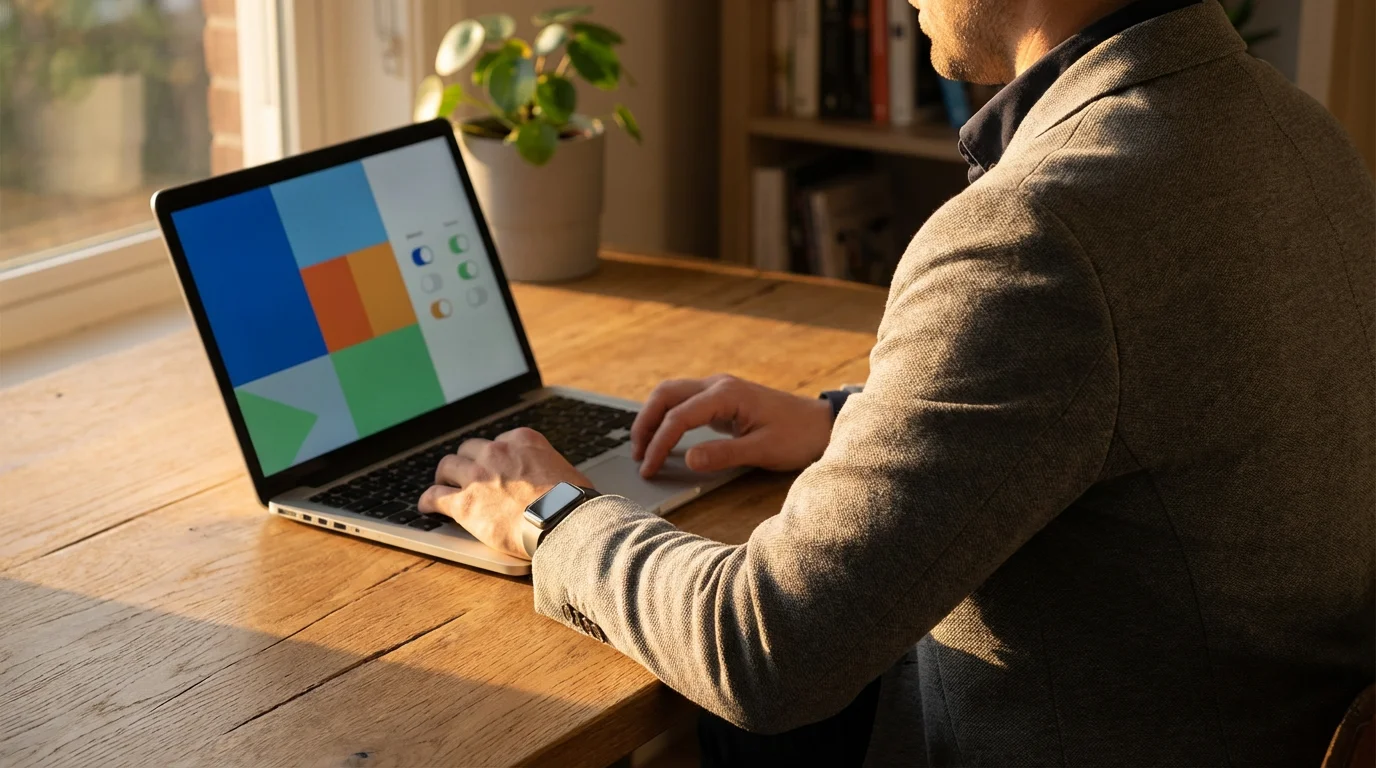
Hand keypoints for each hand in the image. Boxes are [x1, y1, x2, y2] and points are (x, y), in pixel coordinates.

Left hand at [419, 428, 590, 559]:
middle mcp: (496, 452)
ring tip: (443, 485)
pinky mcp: (464, 503)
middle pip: (469, 449)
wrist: (562, 521)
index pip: (498, 441)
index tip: (494, 468)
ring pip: (448, 466)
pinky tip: (427, 507)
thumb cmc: (572, 501)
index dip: (494, 457)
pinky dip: (428, 501)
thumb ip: (548, 468)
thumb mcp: (565, 470)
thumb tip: (552, 481)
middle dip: (467, 461)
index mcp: (522, 440)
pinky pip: (435, 496)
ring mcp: (477, 476)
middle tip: (466, 475)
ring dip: (445, 476)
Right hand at [632, 374, 834, 477]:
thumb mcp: (762, 450)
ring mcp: (719, 389)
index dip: (660, 443)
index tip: (650, 468)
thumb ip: (723, 454)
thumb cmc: (797, 436)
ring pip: (672, 394)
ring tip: (644, 448)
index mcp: (727, 394)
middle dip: (645, 422)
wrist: (821, 424)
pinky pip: (685, 402)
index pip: (679, 416)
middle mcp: (718, 385)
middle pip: (666, 394)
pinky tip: (664, 438)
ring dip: (653, 418)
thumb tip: (688, 460)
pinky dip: (667, 417)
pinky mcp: (722, 399)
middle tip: (637, 454)